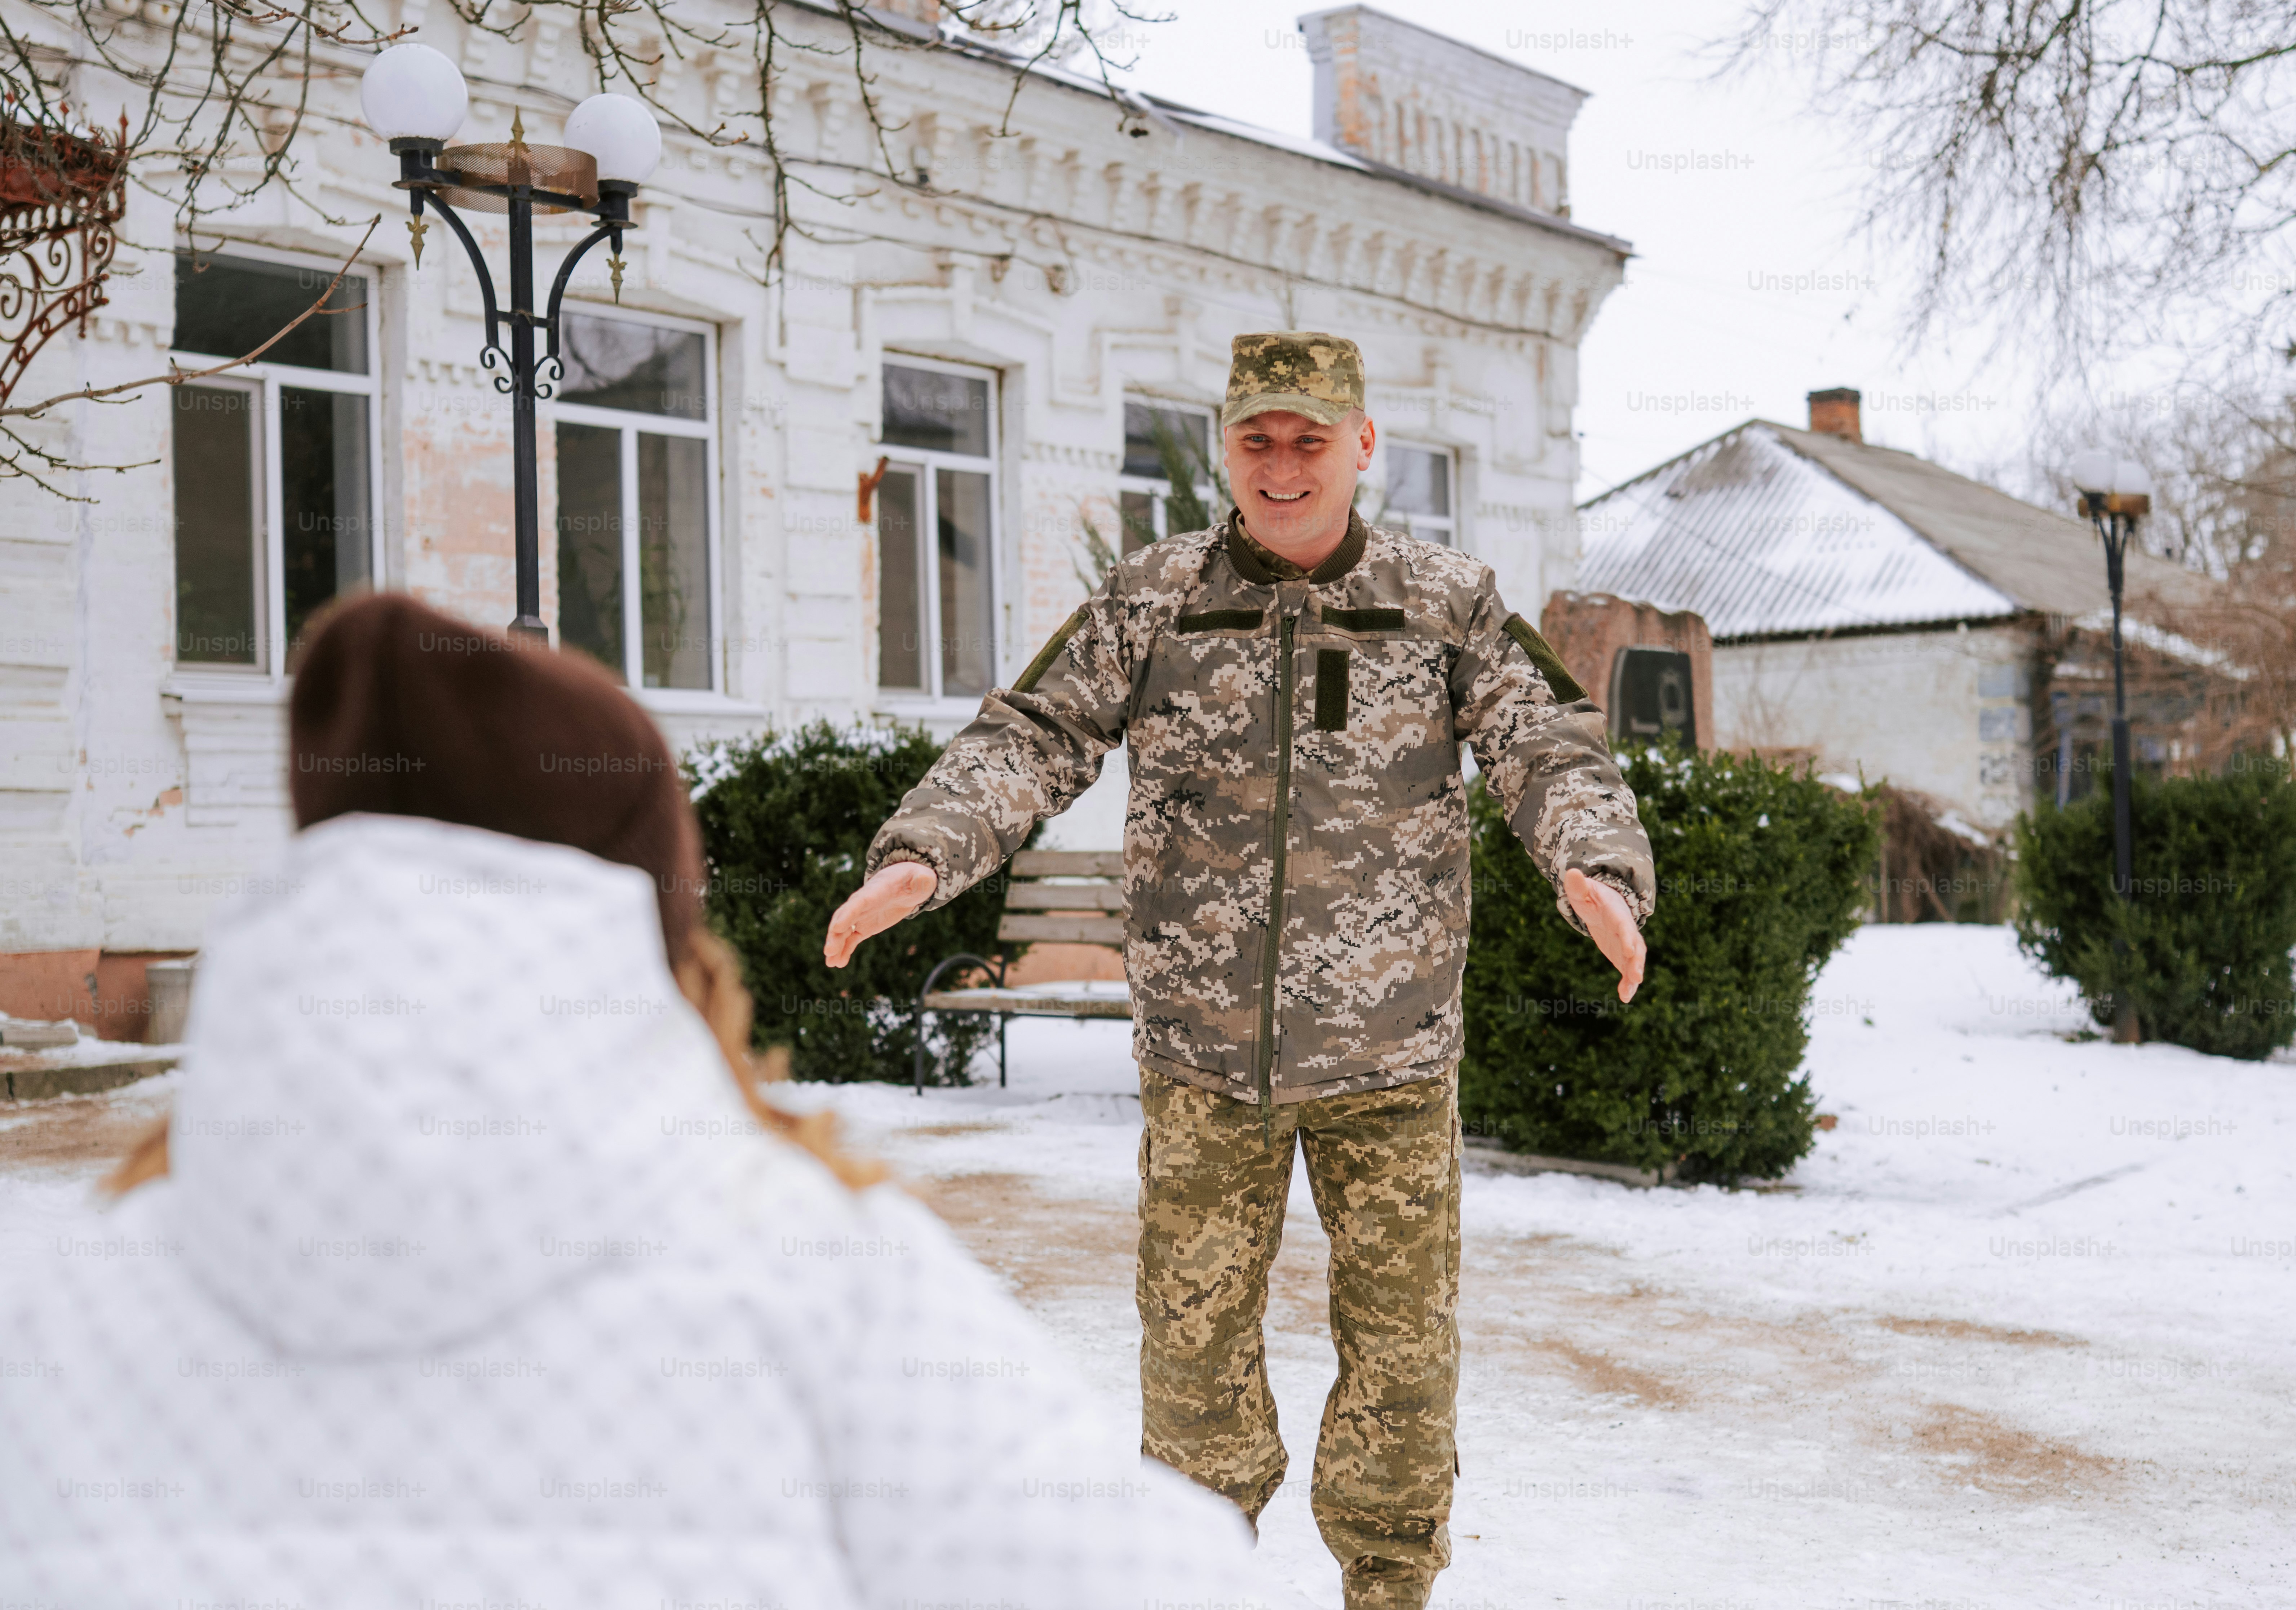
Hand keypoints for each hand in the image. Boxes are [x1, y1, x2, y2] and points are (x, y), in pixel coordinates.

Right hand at [824, 862, 938, 968]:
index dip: (847, 914)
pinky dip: (845, 950)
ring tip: (831, 963)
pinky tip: (839, 963)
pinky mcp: (865, 926)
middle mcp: (863, 903)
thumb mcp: (922, 877)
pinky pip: (852, 939)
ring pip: (844, 930)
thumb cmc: (913, 878)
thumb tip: (924, 880)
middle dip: (835, 934)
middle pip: (845, 917)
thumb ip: (922, 879)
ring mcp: (862, 915)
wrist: (907, 882)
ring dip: (836, 945)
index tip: (836, 927)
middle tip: (829, 952)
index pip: (859, 902)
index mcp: (875, 891)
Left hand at [1565, 867, 1645, 1003]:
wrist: (1604, 905)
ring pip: (1634, 961)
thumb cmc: (1592, 896)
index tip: (1630, 951)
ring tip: (1630, 992)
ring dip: (1633, 975)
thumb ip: (1578, 885)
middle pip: (1635, 945)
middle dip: (1636, 961)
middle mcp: (1626, 930)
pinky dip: (1628, 983)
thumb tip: (1571, 873)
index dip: (1627, 937)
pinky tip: (1624, 998)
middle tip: (1637, 976)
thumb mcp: (1583, 890)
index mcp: (1617, 913)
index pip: (1624, 925)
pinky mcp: (1623, 955)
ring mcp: (1626, 944)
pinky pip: (1627, 970)